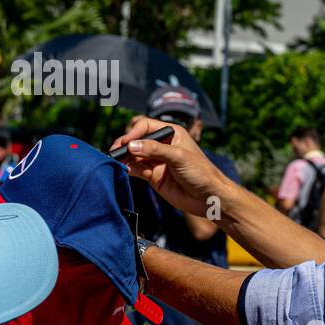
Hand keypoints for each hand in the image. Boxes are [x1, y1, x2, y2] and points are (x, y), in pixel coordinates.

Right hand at [111, 116, 233, 217]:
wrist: (209, 198)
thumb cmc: (201, 173)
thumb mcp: (178, 157)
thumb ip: (155, 150)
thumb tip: (132, 145)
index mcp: (172, 133)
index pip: (146, 126)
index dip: (134, 133)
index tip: (126, 142)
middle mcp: (163, 145)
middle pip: (138, 140)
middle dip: (126, 144)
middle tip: (115, 151)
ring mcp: (157, 161)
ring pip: (135, 155)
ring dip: (125, 157)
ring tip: (116, 160)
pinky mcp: (154, 176)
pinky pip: (137, 169)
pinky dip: (129, 168)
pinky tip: (125, 169)